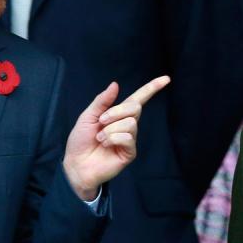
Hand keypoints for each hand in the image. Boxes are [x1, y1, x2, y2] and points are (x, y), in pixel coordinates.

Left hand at [63, 76, 170, 199]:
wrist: (76, 163)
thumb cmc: (81, 141)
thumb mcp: (88, 116)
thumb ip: (102, 101)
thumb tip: (116, 84)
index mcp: (118, 114)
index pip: (139, 98)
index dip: (152, 88)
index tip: (166, 79)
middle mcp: (127, 125)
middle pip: (135, 107)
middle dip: (116, 112)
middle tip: (101, 122)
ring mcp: (130, 139)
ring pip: (130, 123)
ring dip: (111, 129)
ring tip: (100, 138)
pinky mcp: (130, 152)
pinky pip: (128, 138)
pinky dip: (113, 139)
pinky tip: (105, 145)